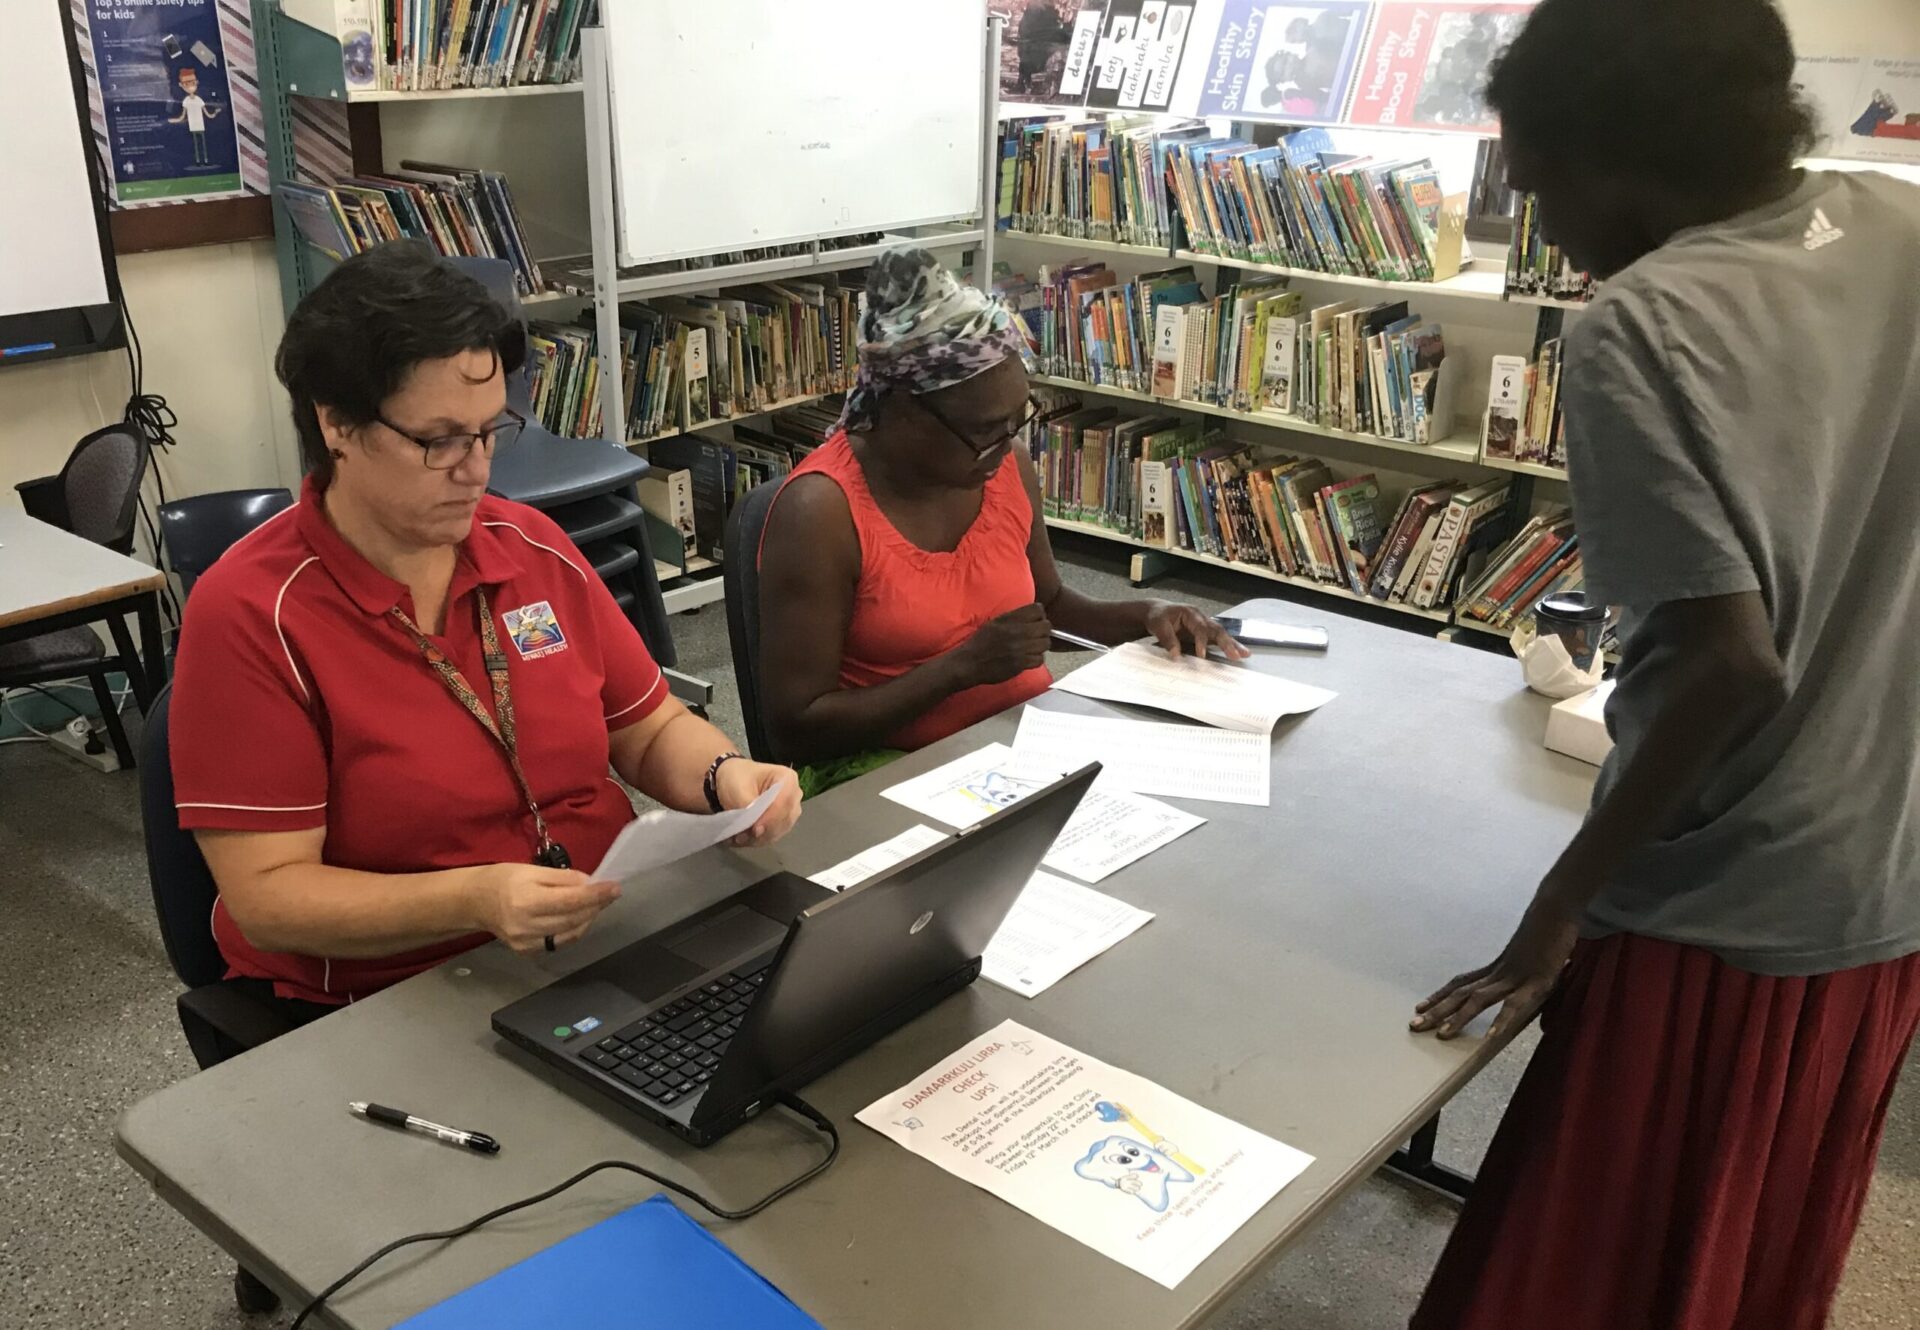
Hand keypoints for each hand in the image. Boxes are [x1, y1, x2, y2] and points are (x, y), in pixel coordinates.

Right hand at [471, 862, 619, 953]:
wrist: (475, 902)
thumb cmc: (504, 880)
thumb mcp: (532, 870)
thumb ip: (563, 878)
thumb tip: (590, 884)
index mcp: (526, 901)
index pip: (570, 901)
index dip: (596, 895)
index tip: (615, 887)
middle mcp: (526, 926)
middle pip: (573, 919)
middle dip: (596, 906)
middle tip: (610, 893)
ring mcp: (526, 943)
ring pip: (571, 934)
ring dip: (589, 918)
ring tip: (596, 903)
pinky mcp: (527, 952)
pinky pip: (560, 942)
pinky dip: (574, 929)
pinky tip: (578, 917)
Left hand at [714, 757, 802, 846]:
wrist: (733, 780)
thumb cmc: (737, 778)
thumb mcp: (738, 789)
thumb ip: (749, 808)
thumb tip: (757, 830)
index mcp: (787, 778)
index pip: (785, 802)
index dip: (771, 818)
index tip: (754, 829)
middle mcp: (794, 795)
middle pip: (784, 819)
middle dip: (763, 830)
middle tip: (741, 836)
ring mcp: (790, 811)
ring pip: (779, 831)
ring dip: (759, 838)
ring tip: (739, 837)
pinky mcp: (782, 823)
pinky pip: (774, 836)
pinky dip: (758, 840)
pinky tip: (743, 838)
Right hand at [955, 604, 1052, 685]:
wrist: (970, 663)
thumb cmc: (980, 643)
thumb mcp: (995, 623)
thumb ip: (1013, 618)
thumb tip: (1031, 615)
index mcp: (1009, 619)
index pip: (1038, 609)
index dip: (1039, 615)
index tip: (1036, 620)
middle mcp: (1017, 631)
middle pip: (1046, 626)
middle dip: (1043, 630)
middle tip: (1036, 635)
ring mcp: (1020, 648)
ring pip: (1046, 643)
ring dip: (1041, 645)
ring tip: (1033, 647)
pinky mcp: (1021, 663)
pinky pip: (1040, 659)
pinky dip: (1036, 659)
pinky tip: (1029, 658)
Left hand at [1144, 603, 1250, 659]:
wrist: (1157, 611)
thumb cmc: (1158, 617)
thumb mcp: (1158, 625)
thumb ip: (1167, 639)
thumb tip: (1176, 655)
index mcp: (1190, 613)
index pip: (1199, 628)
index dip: (1201, 642)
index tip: (1202, 656)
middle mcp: (1201, 618)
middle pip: (1216, 629)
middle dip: (1226, 643)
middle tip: (1235, 655)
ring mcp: (1204, 624)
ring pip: (1221, 634)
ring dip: (1232, 644)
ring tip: (1245, 654)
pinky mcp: (1204, 632)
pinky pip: (1218, 639)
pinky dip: (1229, 646)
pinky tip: (1239, 653)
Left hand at [1412, 900, 1578, 1039]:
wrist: (1556, 907)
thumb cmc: (1547, 929)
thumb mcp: (1529, 953)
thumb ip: (1522, 970)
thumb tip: (1521, 987)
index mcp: (1497, 967)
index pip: (1460, 982)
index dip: (1440, 995)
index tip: (1420, 1007)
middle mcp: (1500, 971)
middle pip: (1461, 992)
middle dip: (1437, 1010)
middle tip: (1414, 1025)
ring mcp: (1516, 976)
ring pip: (1480, 999)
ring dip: (1459, 1017)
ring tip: (1442, 1034)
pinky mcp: (1537, 981)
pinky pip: (1515, 1004)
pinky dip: (1502, 1020)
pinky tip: (1490, 1036)